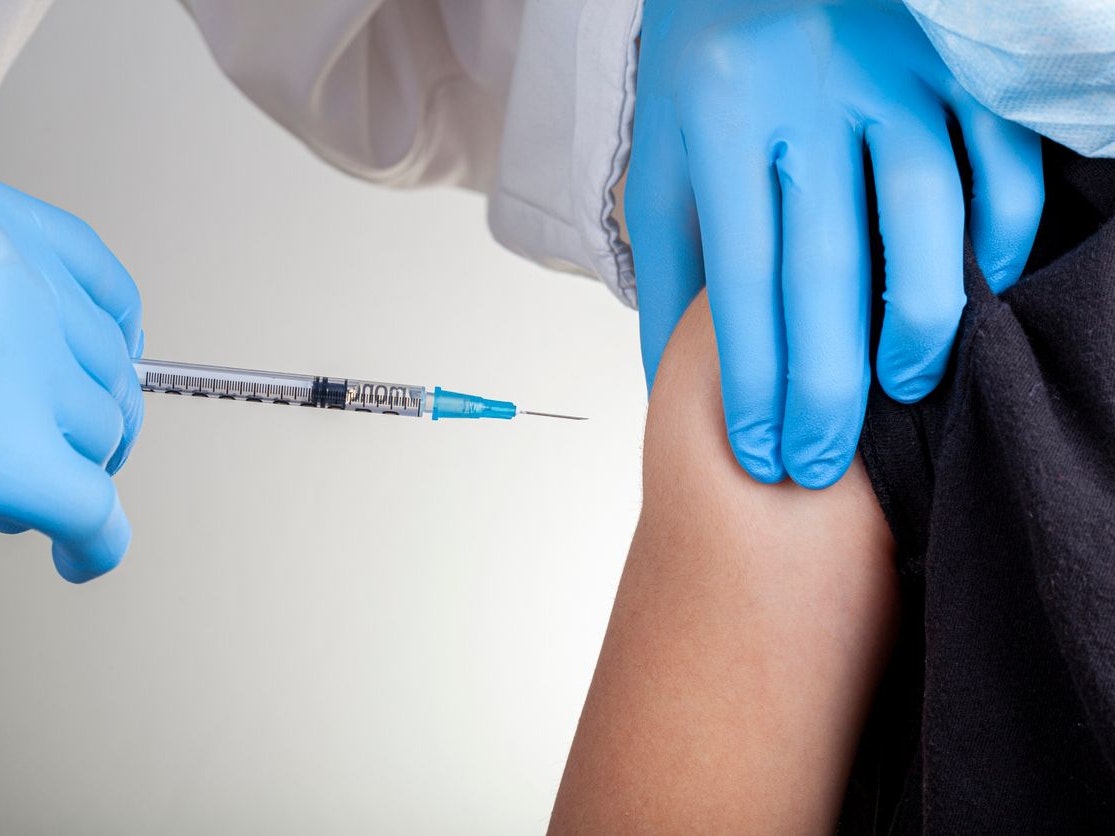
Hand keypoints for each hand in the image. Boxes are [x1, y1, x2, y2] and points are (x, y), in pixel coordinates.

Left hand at [0, 183, 143, 580]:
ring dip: (97, 408)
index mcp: (4, 444)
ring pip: (115, 374)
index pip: (93, 512)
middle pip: (104, 442)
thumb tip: (1, 497)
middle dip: (77, 470)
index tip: (85, 552)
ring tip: (55, 420)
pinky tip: (101, 346)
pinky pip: (112, 292)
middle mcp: (38, 369)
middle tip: (35, 484)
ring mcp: (42, 295)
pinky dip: (117, 328)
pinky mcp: (31, 234)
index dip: (96, 543)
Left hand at [625, 0, 1043, 487]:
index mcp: (719, 115)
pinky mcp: (953, 56)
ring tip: (899, 392)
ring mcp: (890, 68)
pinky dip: (999, 233)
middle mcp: (804, 89)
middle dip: (825, 386)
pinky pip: (999, 155)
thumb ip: (671, 267)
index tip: (761, 453)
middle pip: (827, 267)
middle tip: (820, 460)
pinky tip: (974, 293)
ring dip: (917, 321)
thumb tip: (673, 381)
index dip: (753, 382)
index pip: (742, 280)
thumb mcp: (663, 157)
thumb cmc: (704, 65)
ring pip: (924, 216)